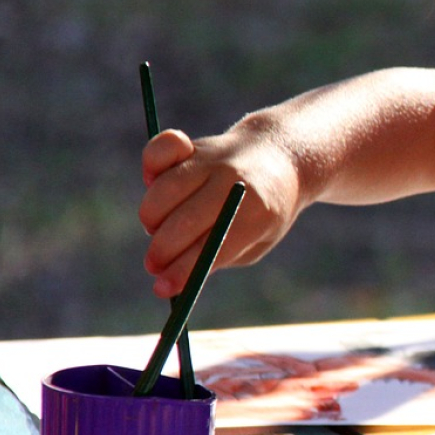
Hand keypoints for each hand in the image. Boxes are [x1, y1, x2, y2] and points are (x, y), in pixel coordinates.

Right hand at [137, 126, 302, 296]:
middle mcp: (234, 182)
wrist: (283, 156)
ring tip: (161, 229)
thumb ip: (220, 257)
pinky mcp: (196, 145)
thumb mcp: (258, 241)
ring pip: (163, 191)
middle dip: (161, 252)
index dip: (182, 271)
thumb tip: (171, 280)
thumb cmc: (266, 209)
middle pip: (183, 222)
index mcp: (258, 212)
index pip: (213, 247)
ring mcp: (214, 159)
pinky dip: (151, 166)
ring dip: (152, 220)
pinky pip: (163, 149)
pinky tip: (154, 182)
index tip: (160, 289)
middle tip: (155, 266)